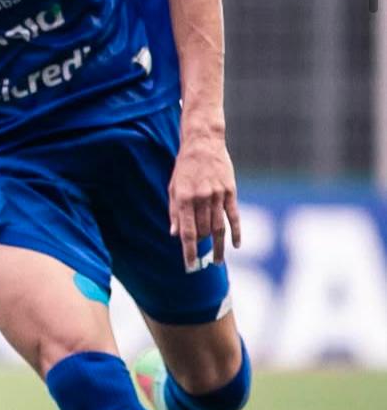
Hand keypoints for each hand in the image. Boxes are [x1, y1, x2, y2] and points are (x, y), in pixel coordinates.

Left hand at [168, 125, 241, 268]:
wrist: (203, 143)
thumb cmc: (185, 167)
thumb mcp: (173, 187)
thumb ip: (174, 211)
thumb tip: (175, 234)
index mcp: (184, 198)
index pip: (187, 232)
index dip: (188, 251)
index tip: (190, 266)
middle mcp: (201, 198)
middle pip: (203, 231)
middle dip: (202, 246)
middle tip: (202, 257)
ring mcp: (217, 195)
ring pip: (218, 227)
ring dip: (219, 246)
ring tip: (218, 261)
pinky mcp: (230, 191)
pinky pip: (234, 216)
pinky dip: (236, 232)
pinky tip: (236, 245)